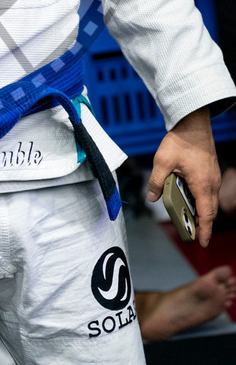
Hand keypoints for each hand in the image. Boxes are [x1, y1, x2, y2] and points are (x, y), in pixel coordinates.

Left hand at [147, 106, 220, 246]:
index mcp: (202, 184)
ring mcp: (213, 176)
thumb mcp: (162, 161)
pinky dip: (201, 199)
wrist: (193, 122)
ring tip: (189, 218)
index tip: (202, 242)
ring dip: (201, 211)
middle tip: (192, 234)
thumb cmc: (180, 141)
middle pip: (210, 210)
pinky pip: (208, 190)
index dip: (205, 230)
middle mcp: (212, 183)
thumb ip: (156, 181)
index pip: (207, 214)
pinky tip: (189, 197)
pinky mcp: (211, 171)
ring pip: (210, 200)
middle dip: (202, 224)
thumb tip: (151, 198)